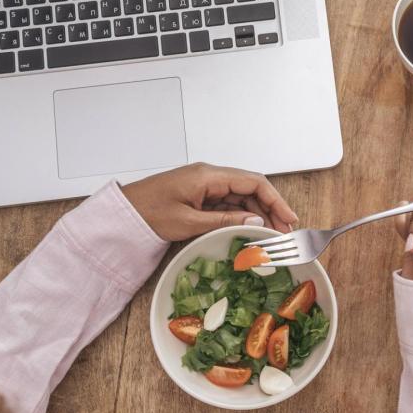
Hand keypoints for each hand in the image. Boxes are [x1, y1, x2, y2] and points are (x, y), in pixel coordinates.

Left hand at [121, 163, 297, 241]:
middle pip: (251, 188)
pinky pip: (228, 203)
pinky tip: (250, 230)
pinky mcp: (200, 195)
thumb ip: (224, 220)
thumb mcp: (189, 222)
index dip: (276, 200)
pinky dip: (242, 216)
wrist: (123, 213)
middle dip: (271, 209)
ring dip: (258, 214)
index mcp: (209, 176)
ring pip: (242, 196)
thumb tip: (256, 221)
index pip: (254, 182)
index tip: (289, 219)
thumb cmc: (148, 213)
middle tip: (284, 233)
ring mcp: (206, 185)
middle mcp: (211, 176)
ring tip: (271, 236)